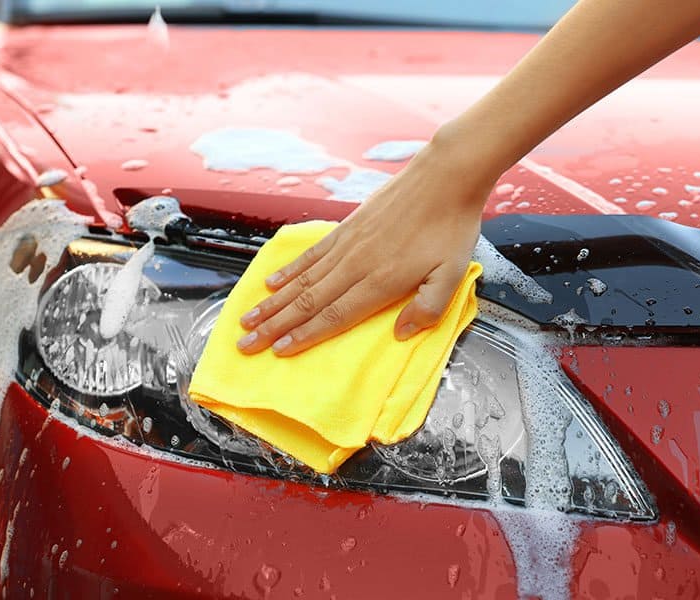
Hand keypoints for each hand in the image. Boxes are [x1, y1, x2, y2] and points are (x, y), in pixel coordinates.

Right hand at [236, 129, 495, 355]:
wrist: (444, 176)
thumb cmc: (451, 228)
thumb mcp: (453, 275)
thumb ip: (428, 308)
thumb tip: (401, 335)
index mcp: (380, 282)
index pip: (334, 316)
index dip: (305, 336)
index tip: (278, 351)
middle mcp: (355, 265)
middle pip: (307, 302)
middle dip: (274, 326)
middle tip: (246, 343)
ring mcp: (346, 245)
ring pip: (301, 280)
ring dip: (272, 302)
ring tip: (248, 317)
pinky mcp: (345, 227)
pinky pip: (310, 254)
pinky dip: (288, 270)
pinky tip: (271, 281)